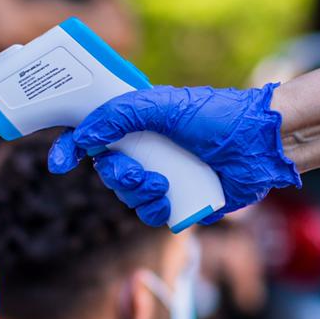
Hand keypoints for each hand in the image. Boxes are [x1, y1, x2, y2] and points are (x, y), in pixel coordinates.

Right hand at [48, 84, 302, 223]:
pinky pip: (152, 213)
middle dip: (116, 176)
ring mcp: (164, 175)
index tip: (58, 161)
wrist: (261, 147)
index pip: (95, 134)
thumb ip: (120, 114)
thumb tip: (85, 135)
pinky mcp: (181, 200)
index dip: (71, 146)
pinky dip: (154, 209)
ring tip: (162, 184)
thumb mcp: (164, 105)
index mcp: (141, 123)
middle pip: (108, 170)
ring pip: (127, 195)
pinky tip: (168, 200)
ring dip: (137, 193)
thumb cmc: (218, 117)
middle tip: (138, 173)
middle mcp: (149, 149)